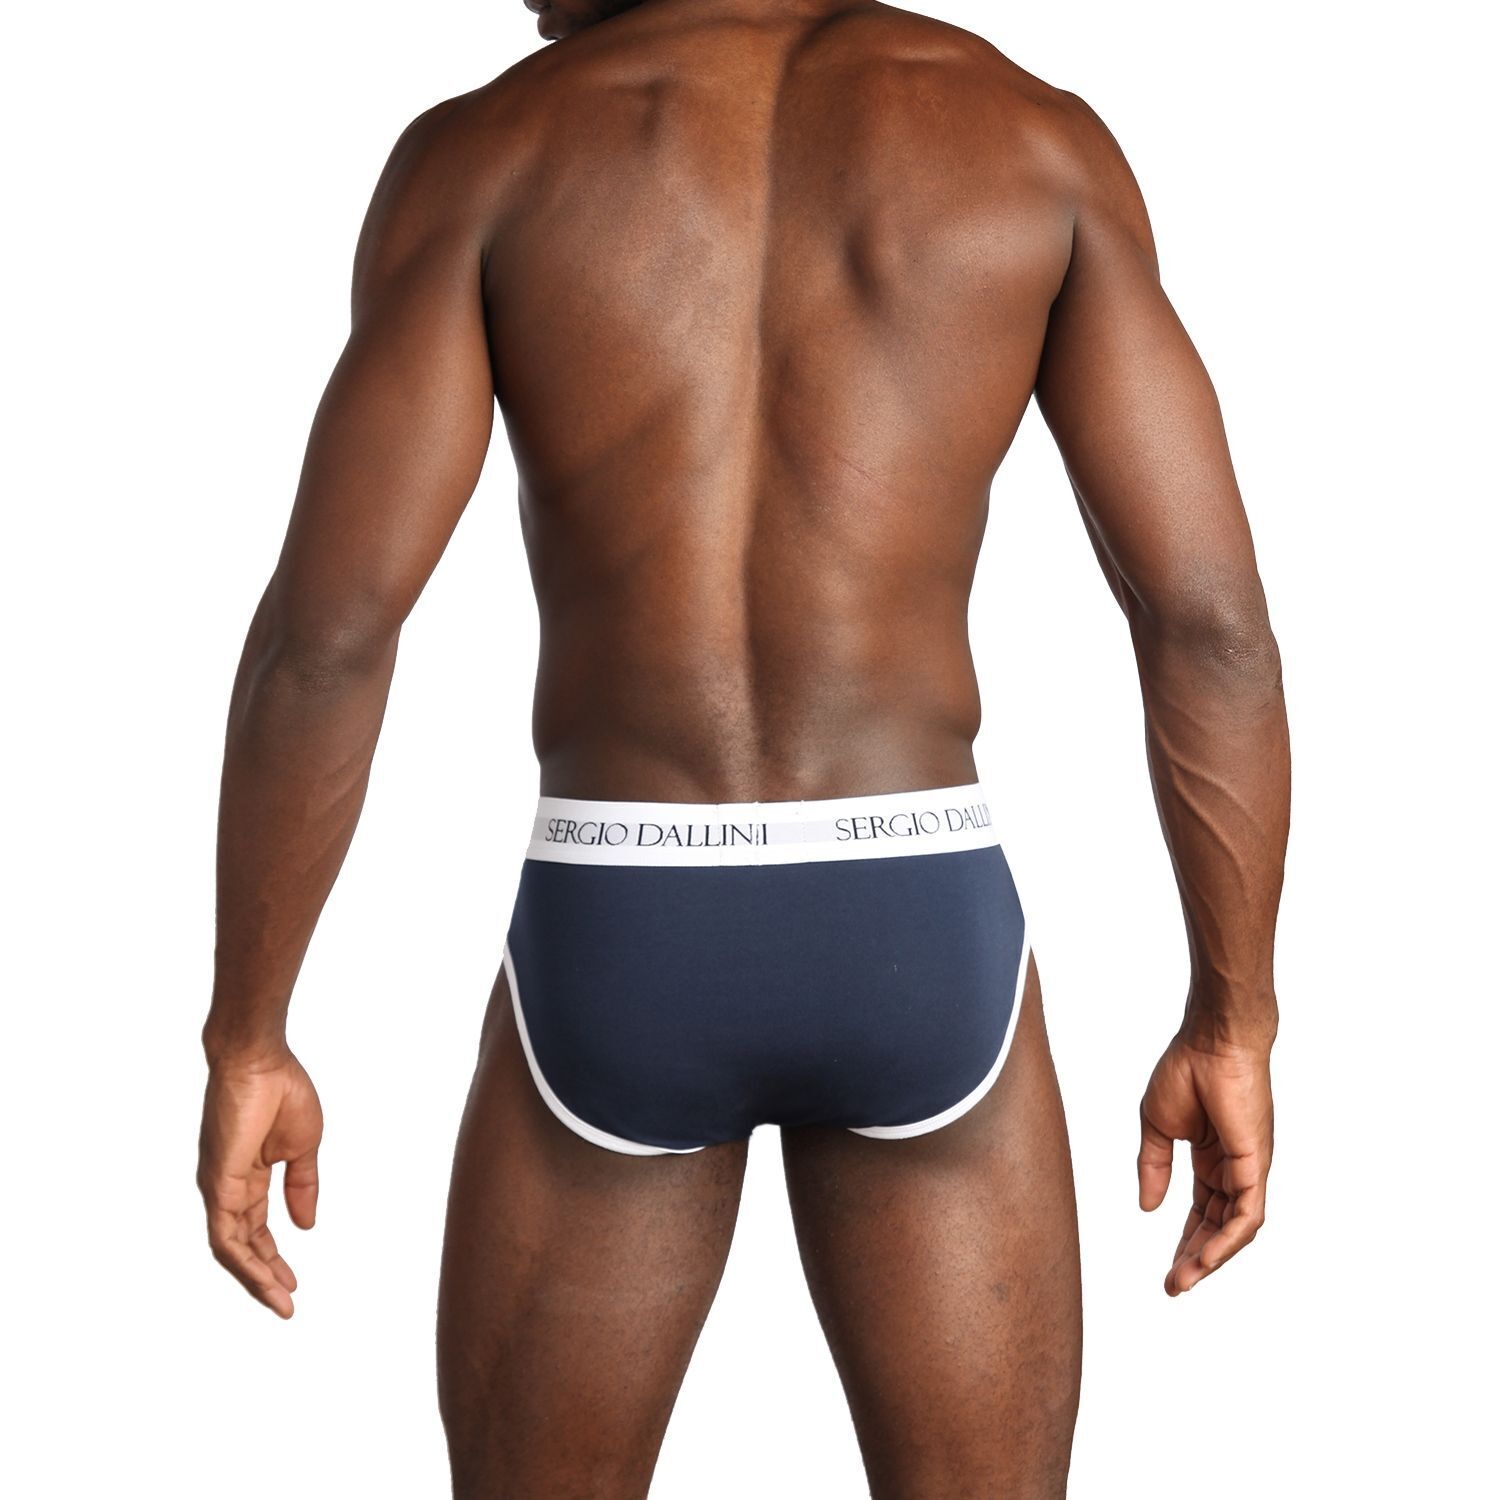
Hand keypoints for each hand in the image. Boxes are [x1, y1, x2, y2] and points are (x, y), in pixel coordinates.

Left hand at [197, 1048, 322, 1317]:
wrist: (261, 1060)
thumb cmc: (283, 1090)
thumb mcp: (304, 1146)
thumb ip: (302, 1186)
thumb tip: (306, 1225)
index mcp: (249, 1174)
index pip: (256, 1228)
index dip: (273, 1257)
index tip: (293, 1283)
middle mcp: (228, 1186)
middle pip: (242, 1244)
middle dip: (264, 1276)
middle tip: (286, 1304)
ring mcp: (219, 1186)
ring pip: (231, 1248)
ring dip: (255, 1278)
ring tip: (280, 1302)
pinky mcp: (217, 1183)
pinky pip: (225, 1234)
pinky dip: (244, 1261)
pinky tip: (265, 1277)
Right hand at [1137, 1032, 1272, 1295]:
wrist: (1210, 1041)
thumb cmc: (1185, 1070)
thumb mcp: (1156, 1126)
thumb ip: (1153, 1167)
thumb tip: (1147, 1207)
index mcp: (1211, 1158)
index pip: (1202, 1211)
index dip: (1185, 1241)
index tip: (1168, 1271)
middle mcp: (1234, 1169)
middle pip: (1218, 1227)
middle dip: (1196, 1259)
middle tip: (1173, 1286)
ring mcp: (1248, 1168)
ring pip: (1235, 1229)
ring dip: (1210, 1258)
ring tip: (1184, 1280)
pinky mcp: (1255, 1165)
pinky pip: (1247, 1215)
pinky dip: (1227, 1240)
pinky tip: (1205, 1258)